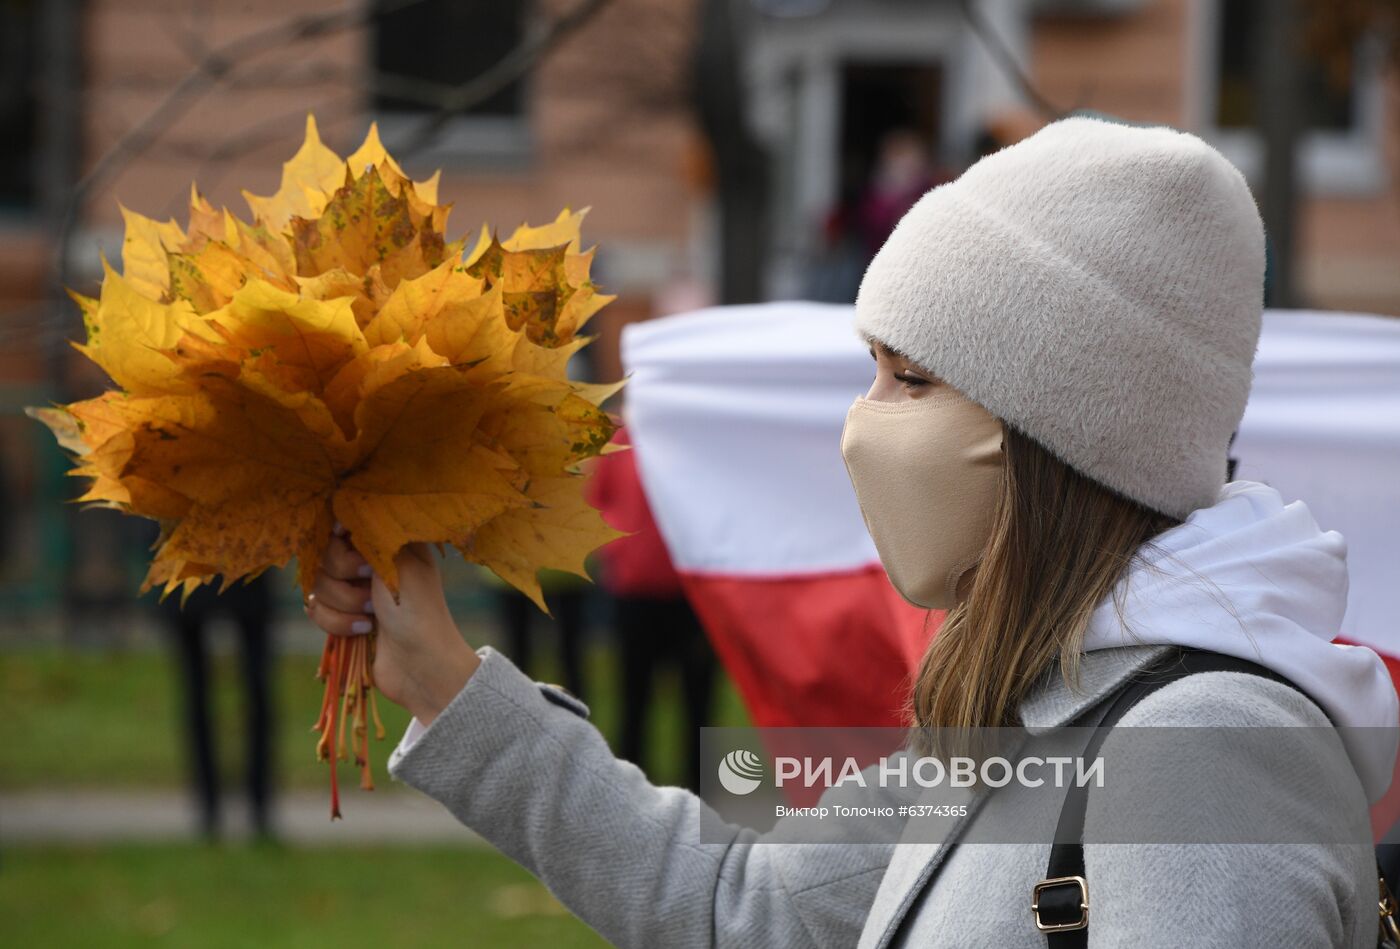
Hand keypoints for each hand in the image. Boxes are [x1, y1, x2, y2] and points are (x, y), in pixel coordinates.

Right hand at [305, 531, 480, 725]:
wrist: (422, 666)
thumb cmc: (421, 612)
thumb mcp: (404, 565)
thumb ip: (373, 536)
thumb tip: (343, 515)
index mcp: (388, 543)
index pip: (344, 523)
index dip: (340, 536)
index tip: (349, 545)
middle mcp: (369, 562)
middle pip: (323, 554)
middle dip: (342, 576)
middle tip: (371, 589)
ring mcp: (354, 590)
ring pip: (316, 584)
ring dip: (342, 604)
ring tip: (371, 615)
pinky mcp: (342, 616)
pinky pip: (315, 610)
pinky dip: (335, 622)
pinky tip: (363, 630)